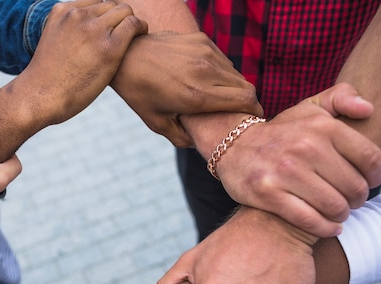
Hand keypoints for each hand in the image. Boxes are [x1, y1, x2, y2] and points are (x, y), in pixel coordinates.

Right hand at [0, 0, 147, 160]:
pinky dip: (141, 28)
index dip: (104, 16)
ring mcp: (93, 29)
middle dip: (119, 19)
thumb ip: (71, 33)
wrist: (40, 97)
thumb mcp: (53, 43)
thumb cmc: (47, 80)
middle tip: (124, 36)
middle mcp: (78, 15)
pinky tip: (141, 37)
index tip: (107, 31)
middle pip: (111, 5)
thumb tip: (87, 42)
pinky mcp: (108, 47)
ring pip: (124, 11)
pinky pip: (133, 25)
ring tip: (133, 38)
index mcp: (62, 11)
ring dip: (130, 23)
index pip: (95, 1)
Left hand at [111, 31, 261, 147]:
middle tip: (237, 112)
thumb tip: (202, 146)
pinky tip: (205, 79)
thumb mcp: (157, 123)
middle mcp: (205, 72)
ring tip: (219, 97)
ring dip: (233, 87)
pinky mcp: (201, 40)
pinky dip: (221, 71)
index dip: (255, 111)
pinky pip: (222, 59)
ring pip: (235, 73)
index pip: (246, 101)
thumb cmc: (140, 93)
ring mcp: (205, 52)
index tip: (252, 119)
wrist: (126, 56)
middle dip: (246, 102)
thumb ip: (183, 138)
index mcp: (197, 96)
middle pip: (246, 87)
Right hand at [213, 83, 380, 237]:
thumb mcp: (308, 109)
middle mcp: (305, 148)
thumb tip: (368, 110)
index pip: (370, 158)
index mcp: (321, 127)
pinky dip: (324, 228)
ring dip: (341, 215)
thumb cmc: (279, 133)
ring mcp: (285, 173)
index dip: (377, 176)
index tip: (370, 182)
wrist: (232, 147)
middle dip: (357, 199)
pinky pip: (309, 219)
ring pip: (334, 206)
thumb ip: (341, 98)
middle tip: (351, 201)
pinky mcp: (268, 194)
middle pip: (354, 187)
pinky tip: (328, 226)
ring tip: (338, 213)